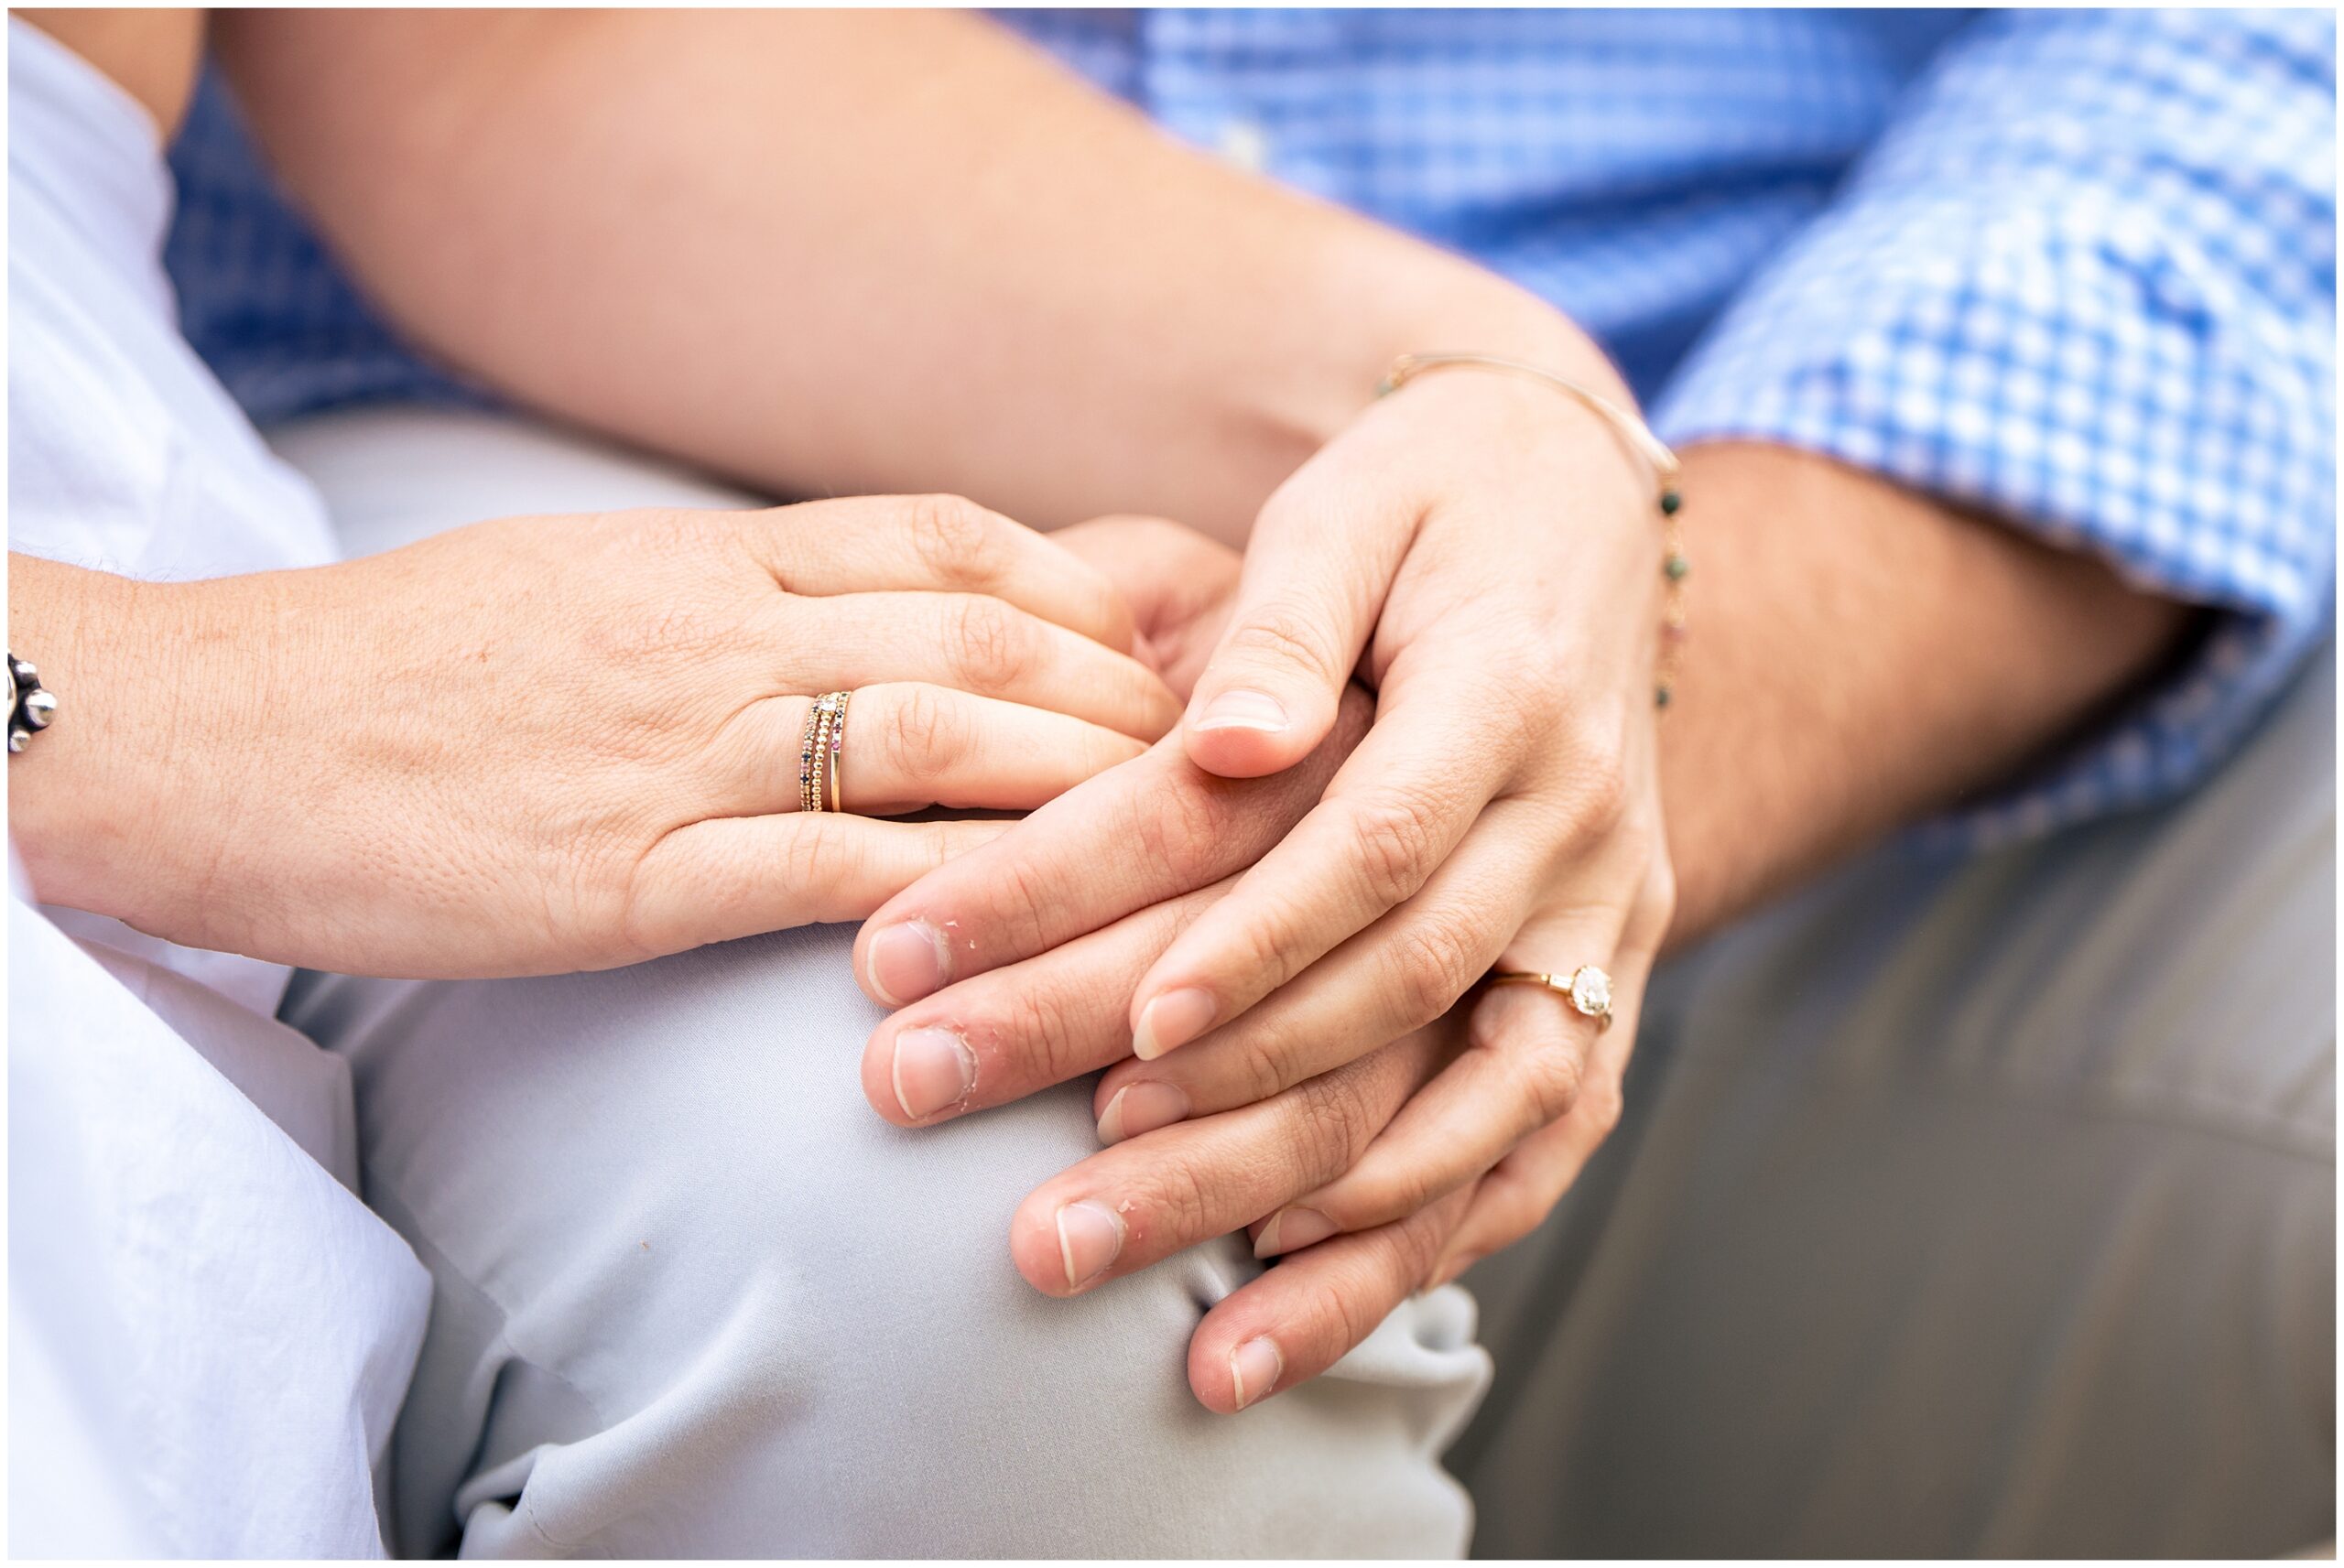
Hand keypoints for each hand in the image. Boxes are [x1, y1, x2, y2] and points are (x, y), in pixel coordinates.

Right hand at [10, 496, 1175, 977]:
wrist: (219, 734)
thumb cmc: (402, 669)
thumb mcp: (585, 584)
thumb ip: (730, 595)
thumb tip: (856, 615)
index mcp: (708, 558)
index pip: (946, 537)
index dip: (1079, 585)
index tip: (1159, 640)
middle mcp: (717, 631)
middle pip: (979, 630)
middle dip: (1121, 687)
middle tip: (1221, 748)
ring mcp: (678, 750)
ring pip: (937, 736)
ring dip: (1076, 779)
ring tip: (1178, 833)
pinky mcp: (627, 876)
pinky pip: (826, 871)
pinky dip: (944, 894)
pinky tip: (1032, 927)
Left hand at [1114, 360, 1675, 1250]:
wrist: (1582, 511)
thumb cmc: (1430, 500)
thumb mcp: (1353, 507)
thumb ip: (1289, 621)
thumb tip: (1219, 738)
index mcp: (1512, 692)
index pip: (1379, 843)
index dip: (1259, 943)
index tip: (1131, 1029)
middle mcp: (1581, 823)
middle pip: (1398, 995)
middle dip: (1223, 1112)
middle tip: (1049, 1205)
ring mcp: (1607, 915)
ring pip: (1484, 1103)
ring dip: (1330, 1228)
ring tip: (1179, 1329)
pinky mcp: (1600, 977)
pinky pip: (1539, 1134)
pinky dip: (1430, 1229)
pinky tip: (1297, 1302)